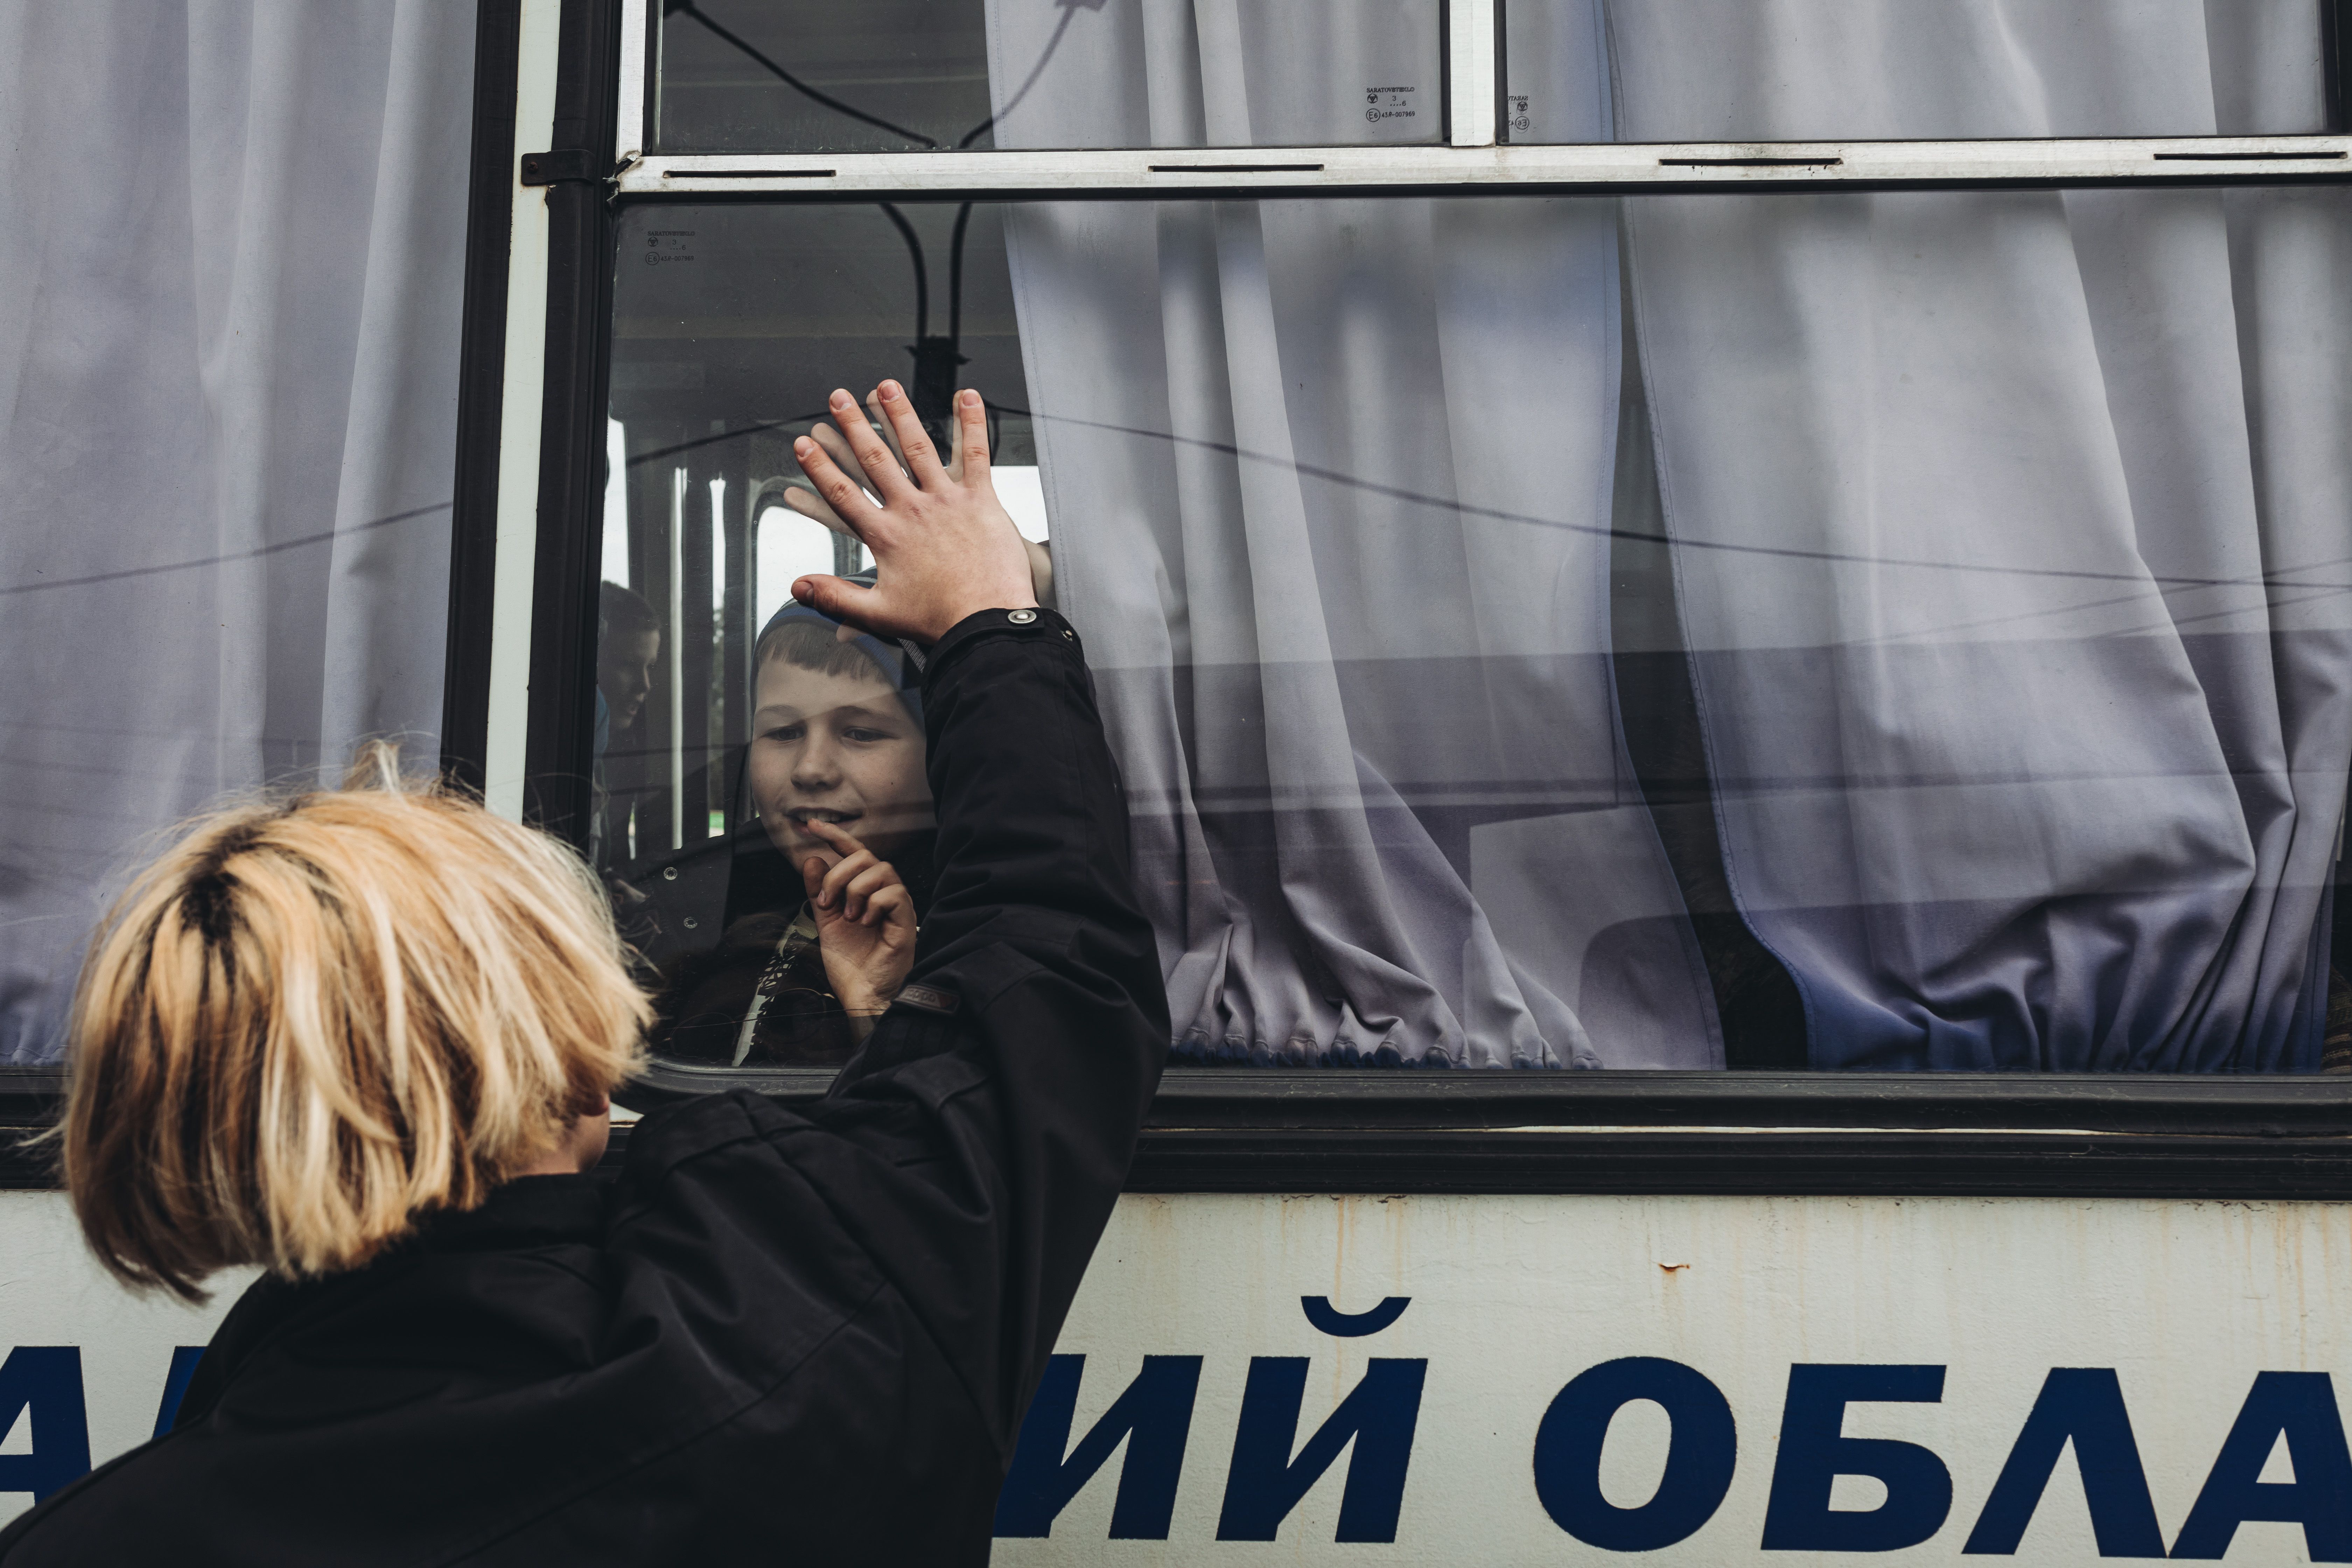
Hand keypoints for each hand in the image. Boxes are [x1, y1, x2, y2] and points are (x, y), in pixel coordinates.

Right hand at [786, 382, 1037, 644]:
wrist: (987, 621)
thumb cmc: (938, 620)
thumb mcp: (878, 614)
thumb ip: (835, 597)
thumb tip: (797, 587)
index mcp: (886, 535)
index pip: (843, 494)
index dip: (820, 468)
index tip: (804, 445)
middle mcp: (912, 510)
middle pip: (875, 459)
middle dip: (853, 425)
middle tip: (838, 398)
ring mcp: (946, 501)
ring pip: (918, 447)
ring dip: (900, 414)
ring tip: (885, 386)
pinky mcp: (981, 499)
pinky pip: (975, 454)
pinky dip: (971, 423)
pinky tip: (967, 396)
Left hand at [798, 817, 917, 1016]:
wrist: (862, 992)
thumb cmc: (850, 962)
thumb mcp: (826, 921)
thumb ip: (818, 891)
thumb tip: (812, 860)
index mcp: (863, 891)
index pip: (852, 853)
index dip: (834, 836)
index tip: (811, 825)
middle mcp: (882, 892)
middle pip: (866, 857)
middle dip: (839, 874)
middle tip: (827, 902)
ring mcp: (896, 905)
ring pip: (881, 870)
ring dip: (855, 890)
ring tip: (849, 916)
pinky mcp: (906, 919)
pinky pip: (893, 893)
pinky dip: (873, 904)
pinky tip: (865, 922)